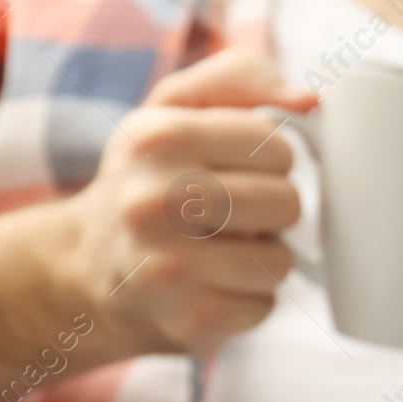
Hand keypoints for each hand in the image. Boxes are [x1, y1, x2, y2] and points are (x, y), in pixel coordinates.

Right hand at [58, 48, 315, 358]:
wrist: (91, 268)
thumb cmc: (151, 179)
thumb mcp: (177, 109)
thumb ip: (243, 79)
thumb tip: (311, 98)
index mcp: (155, 138)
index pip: (276, 146)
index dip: (269, 159)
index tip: (235, 168)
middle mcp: (151, 203)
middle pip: (285, 202)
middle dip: (270, 209)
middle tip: (228, 213)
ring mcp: (167, 269)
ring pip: (281, 259)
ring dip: (261, 256)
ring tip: (218, 249)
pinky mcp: (189, 322)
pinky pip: (265, 305)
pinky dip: (249, 298)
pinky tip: (210, 285)